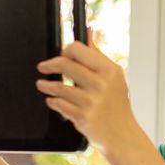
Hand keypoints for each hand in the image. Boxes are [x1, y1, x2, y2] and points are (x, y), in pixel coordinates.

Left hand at [35, 28, 136, 153]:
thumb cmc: (116, 104)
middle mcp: (102, 84)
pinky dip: (52, 101)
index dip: (66, 50)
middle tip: (43, 67)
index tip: (61, 55)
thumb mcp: (113, 77)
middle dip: (49, 65)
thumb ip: (97, 54)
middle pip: (65, 64)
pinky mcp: (82, 116)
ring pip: (58, 86)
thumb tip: (88, 31)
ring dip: (46, 85)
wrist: (122, 133)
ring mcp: (92, 101)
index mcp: (110, 70)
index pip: (79, 49)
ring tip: (43, 85)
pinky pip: (58, 104)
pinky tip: (53, 101)